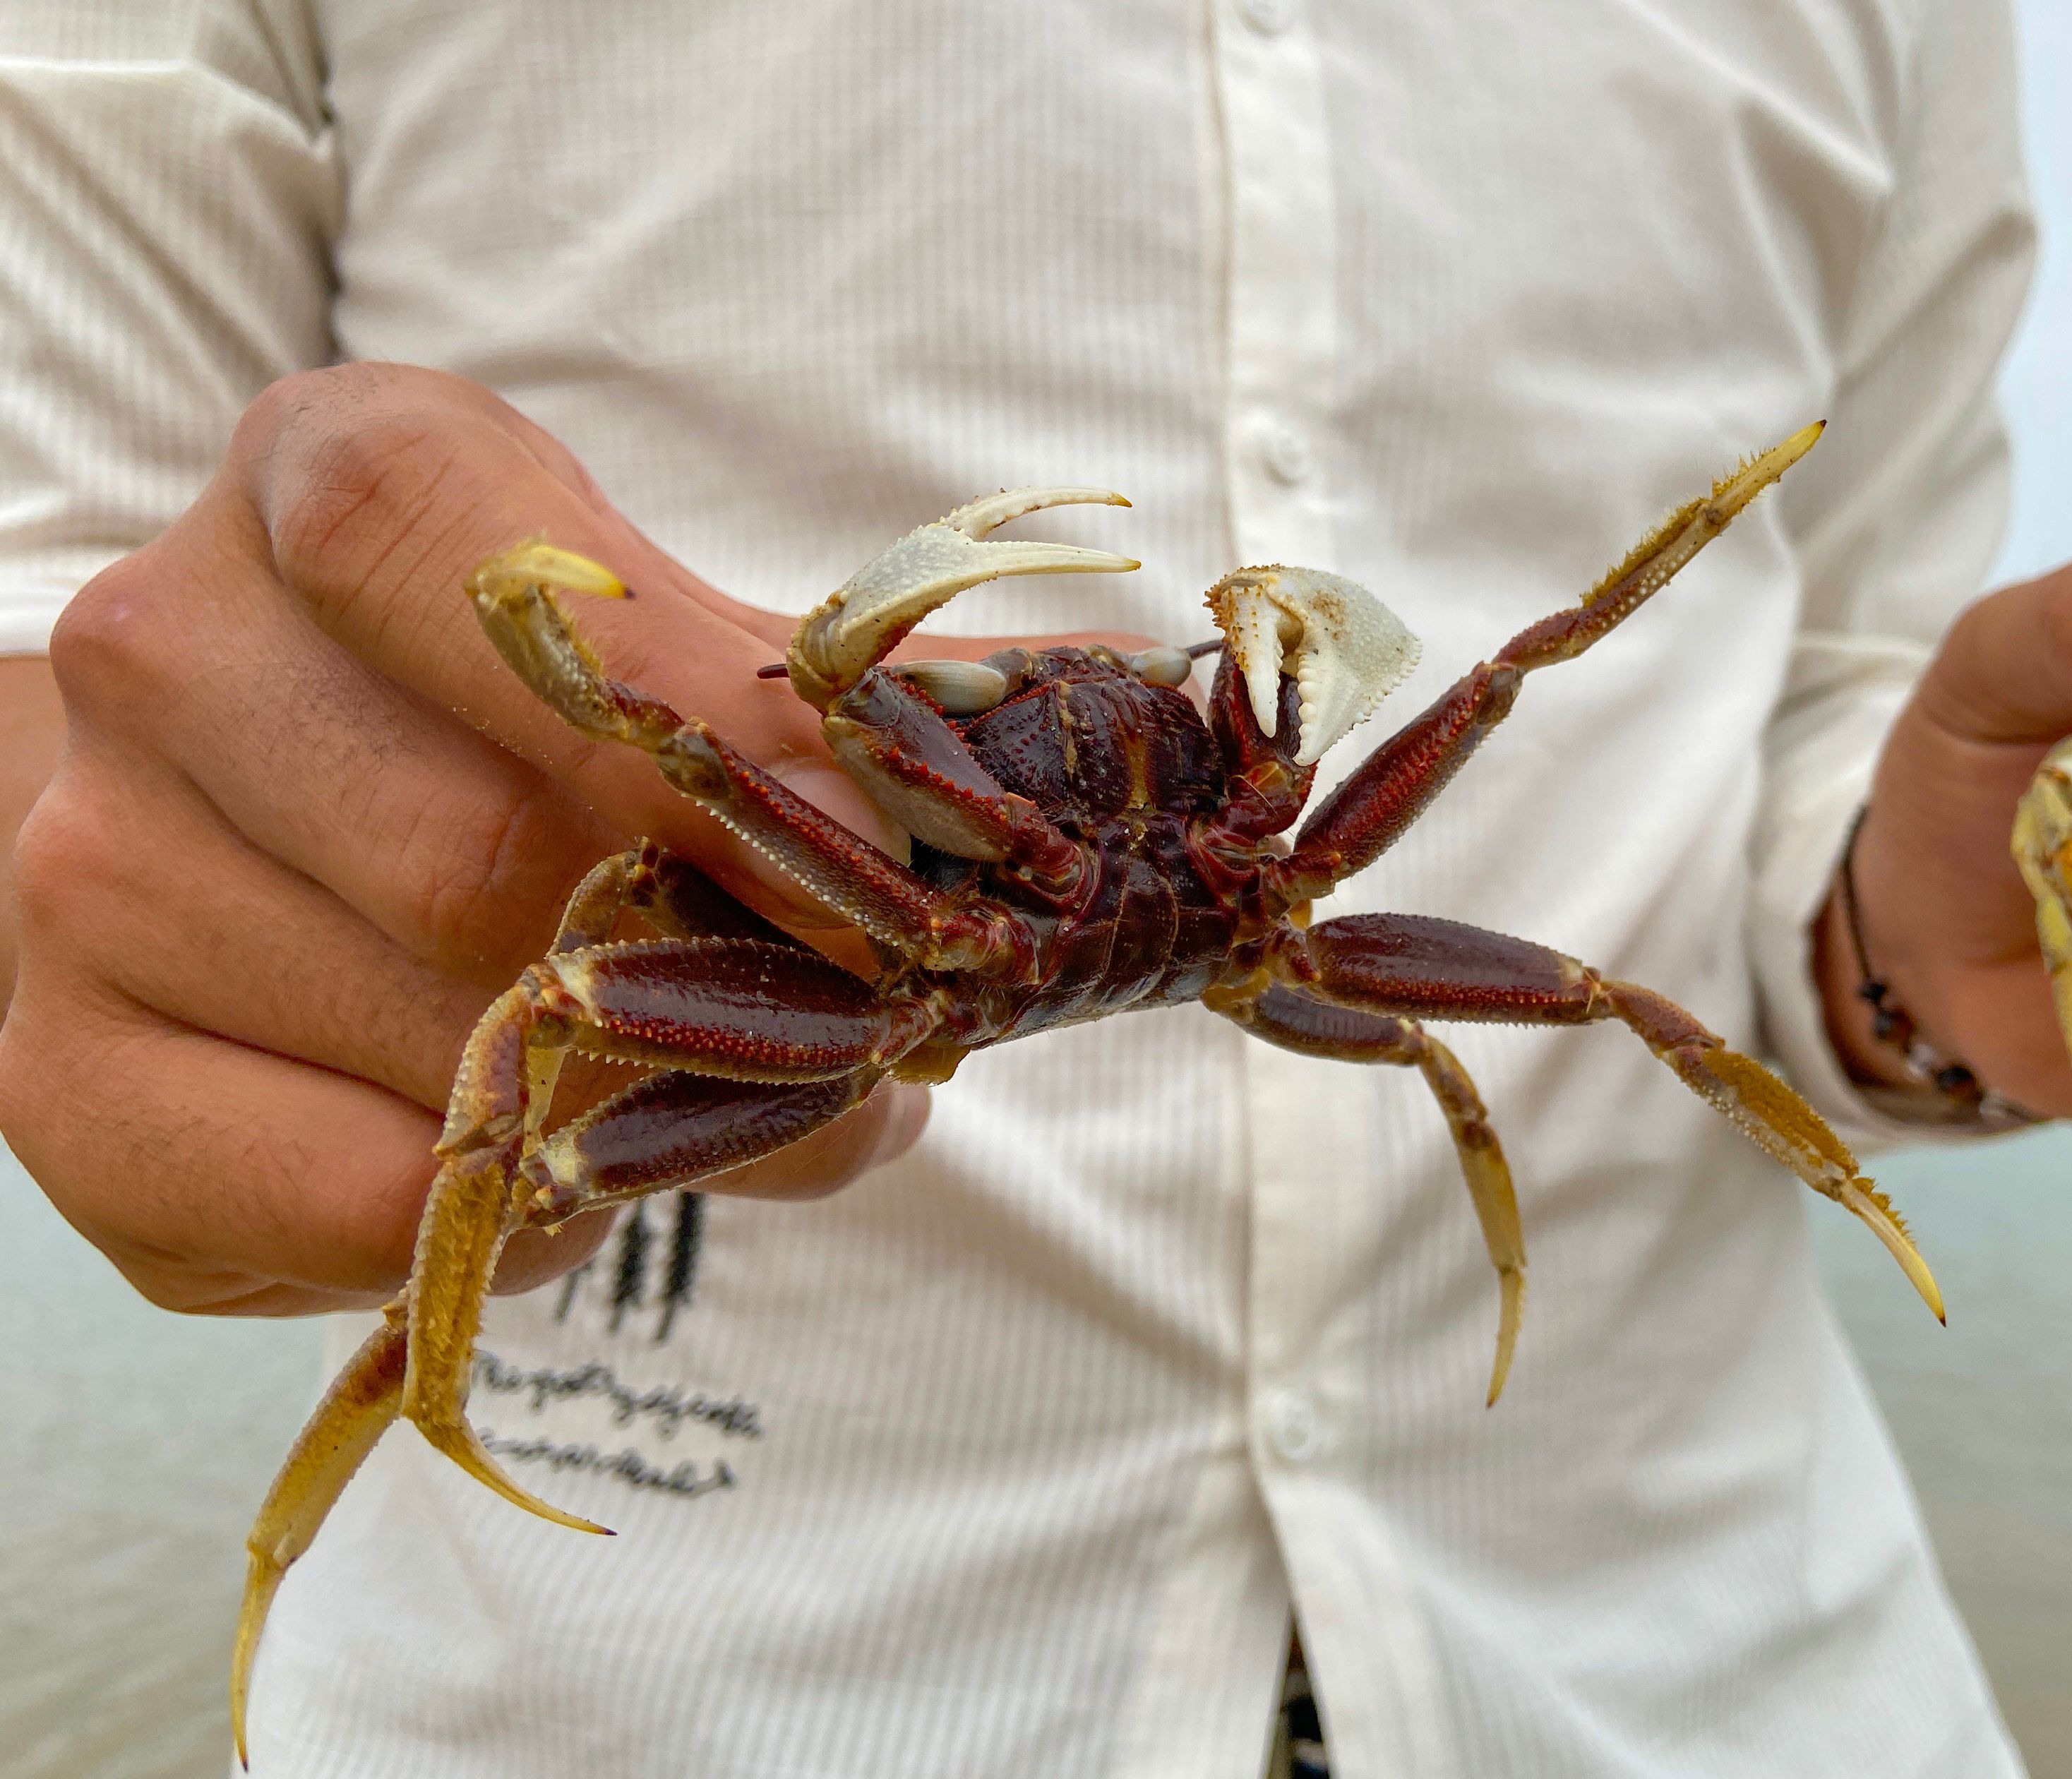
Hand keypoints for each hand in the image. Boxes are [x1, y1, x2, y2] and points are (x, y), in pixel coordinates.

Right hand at [0, 364, 1140, 1314]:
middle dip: (734, 986)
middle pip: (490, 857)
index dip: (720, 733)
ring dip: (650, 1120)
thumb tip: (1112, 743)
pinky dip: (512, 1217)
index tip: (895, 857)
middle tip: (885, 1047)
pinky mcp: (61, 1078)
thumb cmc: (497, 712)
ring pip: (437, 1048)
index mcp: (339, 481)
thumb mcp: (666, 635)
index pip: (514, 586)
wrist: (238, 805)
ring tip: (759, 1108)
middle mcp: (168, 650)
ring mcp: (85, 869)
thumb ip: (863, 697)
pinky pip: (347, 1203)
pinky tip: (562, 1163)